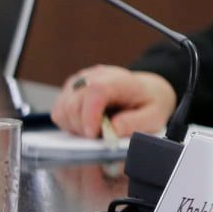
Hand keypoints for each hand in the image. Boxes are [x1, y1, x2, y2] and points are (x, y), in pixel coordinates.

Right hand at [49, 66, 175, 137]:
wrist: (147, 90)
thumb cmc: (149, 104)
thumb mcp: (153, 117)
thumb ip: (134, 123)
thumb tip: (112, 128)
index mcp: (119, 80)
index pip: (96, 91)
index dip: (90, 115)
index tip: (94, 134)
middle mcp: (95, 76)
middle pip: (73, 104)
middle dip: (83, 127)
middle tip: (99, 135)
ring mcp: (80, 81)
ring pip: (62, 109)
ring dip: (75, 126)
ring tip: (96, 129)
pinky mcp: (70, 89)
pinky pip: (59, 111)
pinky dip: (69, 123)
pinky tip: (87, 123)